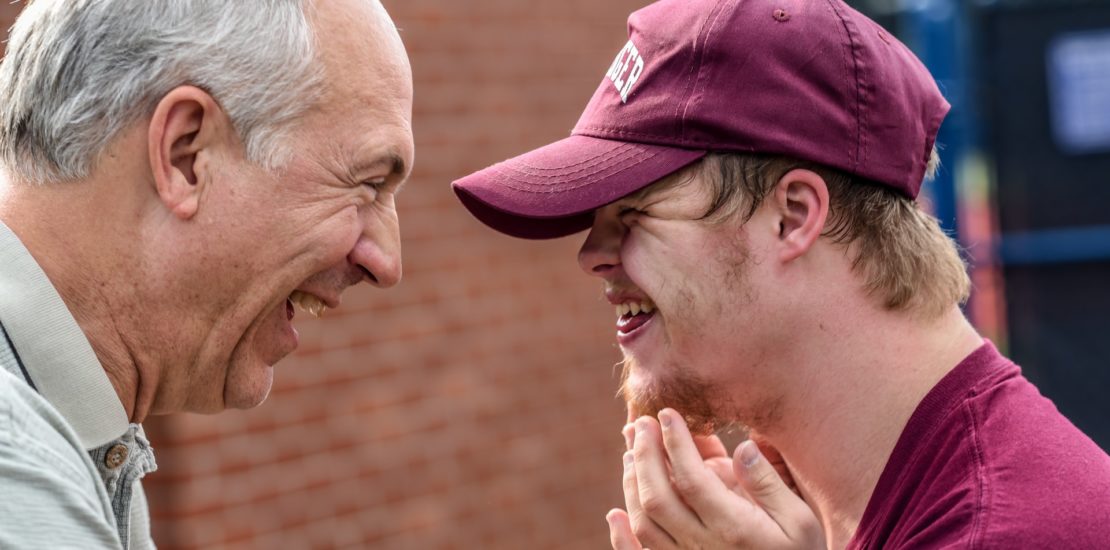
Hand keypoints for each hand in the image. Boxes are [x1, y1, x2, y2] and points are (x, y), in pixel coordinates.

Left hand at [607, 409, 824, 548]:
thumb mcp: (800, 519)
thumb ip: (769, 483)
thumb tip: (742, 447)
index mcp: (733, 526)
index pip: (692, 479)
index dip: (675, 443)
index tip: (667, 413)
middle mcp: (703, 545)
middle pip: (657, 497)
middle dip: (645, 454)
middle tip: (640, 423)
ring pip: (644, 522)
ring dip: (632, 483)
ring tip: (631, 451)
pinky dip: (621, 537)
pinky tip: (613, 514)